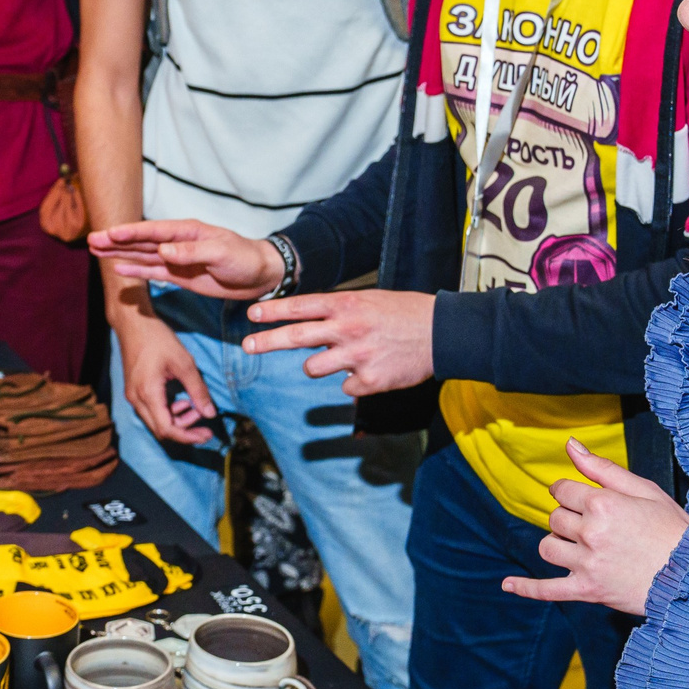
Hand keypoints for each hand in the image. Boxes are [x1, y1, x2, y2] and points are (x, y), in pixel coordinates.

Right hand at [90, 219, 282, 300]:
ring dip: (121, 254)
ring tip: (96, 251)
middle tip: (91, 240)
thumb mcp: (221, 253)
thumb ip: (192, 252)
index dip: (130, 232)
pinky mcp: (180, 276)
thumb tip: (163, 251)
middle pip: (141, 241)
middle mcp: (177, 243)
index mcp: (187, 232)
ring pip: (143, 256)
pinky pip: (154, 273)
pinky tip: (119, 269)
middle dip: (117, 241)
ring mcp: (177, 260)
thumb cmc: (245, 258)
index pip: (153, 231)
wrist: (260, 274)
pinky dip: (136, 272)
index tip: (109, 233)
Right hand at [114, 302, 216, 445]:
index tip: (208, 435)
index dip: (188, 437)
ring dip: (177, 420)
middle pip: (161, 430)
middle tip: (205, 424)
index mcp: (148, 394)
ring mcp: (133, 396)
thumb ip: (198, 390)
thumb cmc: (158, 339)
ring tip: (194, 406)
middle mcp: (137, 400)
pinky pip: (151, 411)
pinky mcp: (134, 391)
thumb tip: (210, 414)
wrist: (133, 323)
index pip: (167, 429)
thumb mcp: (184, 363)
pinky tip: (181, 400)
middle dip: (185, 430)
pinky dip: (168, 411)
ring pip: (156, 422)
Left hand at [242, 290, 432, 394]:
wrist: (441, 333)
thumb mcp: (368, 301)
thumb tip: (308, 325)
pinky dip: (354, 381)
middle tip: (246, 345)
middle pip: (296, 337)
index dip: (273, 311)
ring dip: (319, 366)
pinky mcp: (368, 380)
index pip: (300, 306)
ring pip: (313, 368)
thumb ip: (337, 312)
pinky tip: (373, 369)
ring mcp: (356, 356)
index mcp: (347, 305)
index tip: (252, 314)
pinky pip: (345, 386)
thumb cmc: (403, 314)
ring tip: (341, 358)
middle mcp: (347, 329)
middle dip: (266, 341)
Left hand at [501, 441, 688, 616]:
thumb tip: (570, 444)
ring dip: (558, 545)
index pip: (561, 491)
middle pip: (555, 518)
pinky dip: (526, 588)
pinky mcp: (588, 591)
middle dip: (569, 519)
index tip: (580, 499)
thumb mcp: (644, 490)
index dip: (569, 494)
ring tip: (581, 548)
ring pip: (548, 548)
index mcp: (603, 504)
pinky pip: (547, 590)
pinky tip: (507, 584)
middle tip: (596, 527)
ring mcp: (587, 564)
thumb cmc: (672, 529)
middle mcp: (591, 533)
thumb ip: (602, 468)